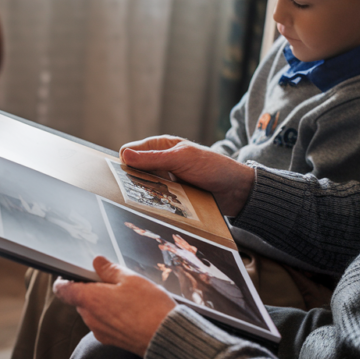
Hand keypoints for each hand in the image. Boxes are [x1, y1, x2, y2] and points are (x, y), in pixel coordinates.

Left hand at [53, 256, 175, 356]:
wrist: (166, 338)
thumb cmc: (149, 308)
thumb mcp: (130, 279)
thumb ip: (109, 269)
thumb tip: (97, 263)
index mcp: (90, 299)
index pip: (63, 290)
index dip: (65, 280)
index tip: (73, 273)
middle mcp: (90, 318)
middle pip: (80, 299)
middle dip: (92, 289)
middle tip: (112, 280)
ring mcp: (100, 331)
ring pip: (93, 311)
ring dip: (103, 303)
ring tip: (126, 296)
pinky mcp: (111, 340)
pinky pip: (105, 323)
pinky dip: (112, 315)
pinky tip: (131, 310)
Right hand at [119, 135, 255, 215]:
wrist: (238, 191)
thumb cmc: (213, 167)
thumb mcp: (182, 158)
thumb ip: (154, 158)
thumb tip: (124, 156)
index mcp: (161, 147)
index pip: (130, 153)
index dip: (124, 163)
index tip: (122, 177)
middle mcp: (160, 163)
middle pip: (135, 172)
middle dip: (132, 182)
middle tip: (133, 193)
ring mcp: (166, 181)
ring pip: (144, 189)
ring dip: (145, 196)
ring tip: (146, 203)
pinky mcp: (173, 197)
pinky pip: (157, 202)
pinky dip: (155, 205)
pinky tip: (155, 211)